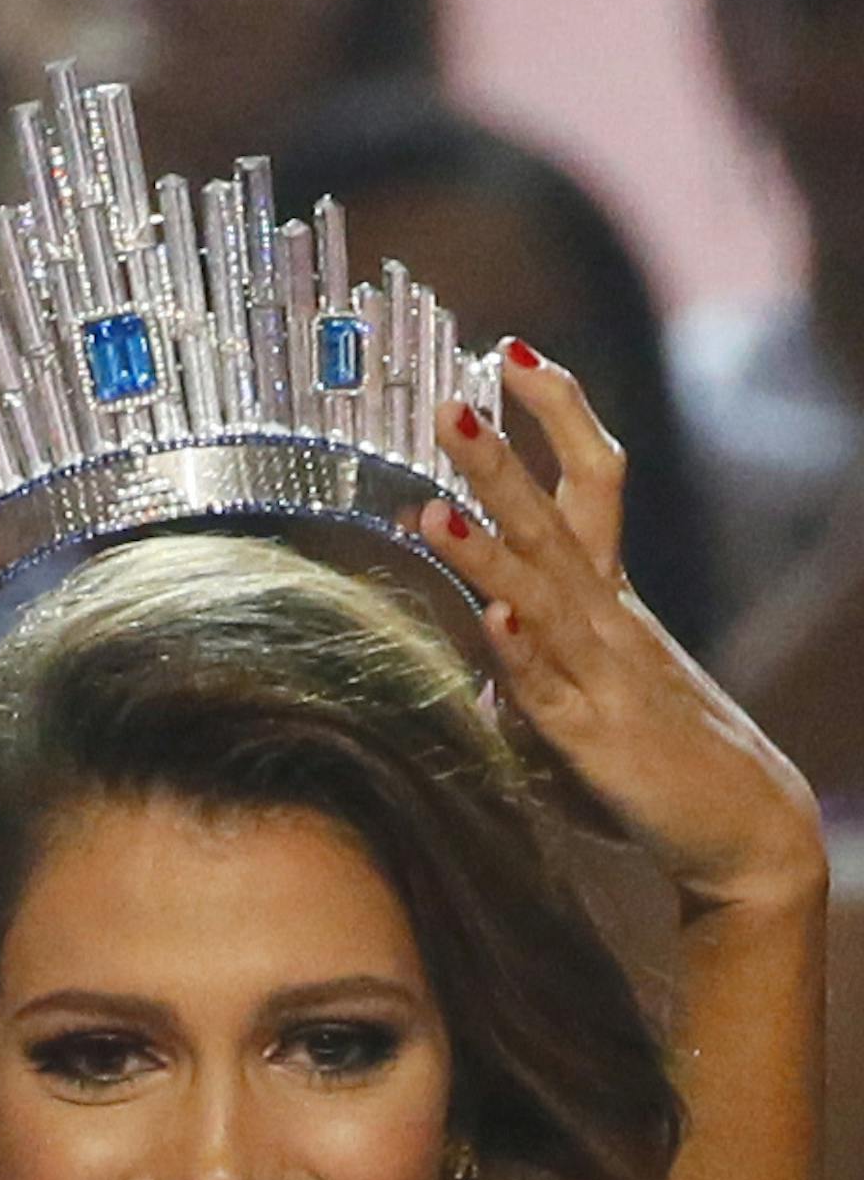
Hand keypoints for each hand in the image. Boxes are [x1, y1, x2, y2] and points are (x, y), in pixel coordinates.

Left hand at [419, 344, 823, 916]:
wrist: (742, 828)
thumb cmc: (655, 757)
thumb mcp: (585, 692)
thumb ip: (530, 663)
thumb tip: (478, 648)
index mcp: (609, 599)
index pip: (592, 483)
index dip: (557, 417)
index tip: (512, 350)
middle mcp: (608, 623)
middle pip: (554, 523)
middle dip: (501, 462)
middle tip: (450, 399)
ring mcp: (602, 678)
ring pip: (542, 597)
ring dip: (487, 551)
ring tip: (436, 504)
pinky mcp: (594, 740)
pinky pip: (549, 692)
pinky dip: (521, 654)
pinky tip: (494, 620)